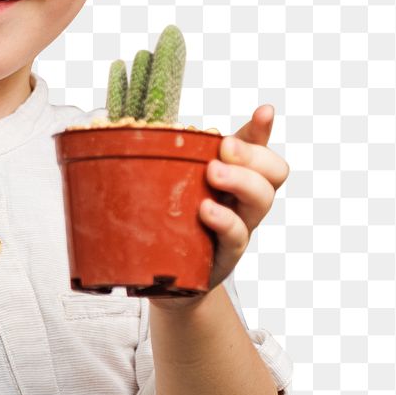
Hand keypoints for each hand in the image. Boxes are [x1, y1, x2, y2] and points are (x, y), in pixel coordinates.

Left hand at [150, 104, 290, 309]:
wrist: (170, 283)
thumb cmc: (169, 225)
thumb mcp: (169, 189)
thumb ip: (161, 166)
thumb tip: (124, 126)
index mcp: (232, 178)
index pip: (259, 150)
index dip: (262, 131)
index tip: (262, 112)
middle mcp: (242, 201)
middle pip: (271, 173)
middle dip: (251, 155)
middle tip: (223, 150)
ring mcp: (239, 228)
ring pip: (261, 201)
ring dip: (241, 181)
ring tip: (214, 173)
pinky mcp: (225, 255)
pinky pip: (236, 237)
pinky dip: (225, 221)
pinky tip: (207, 211)